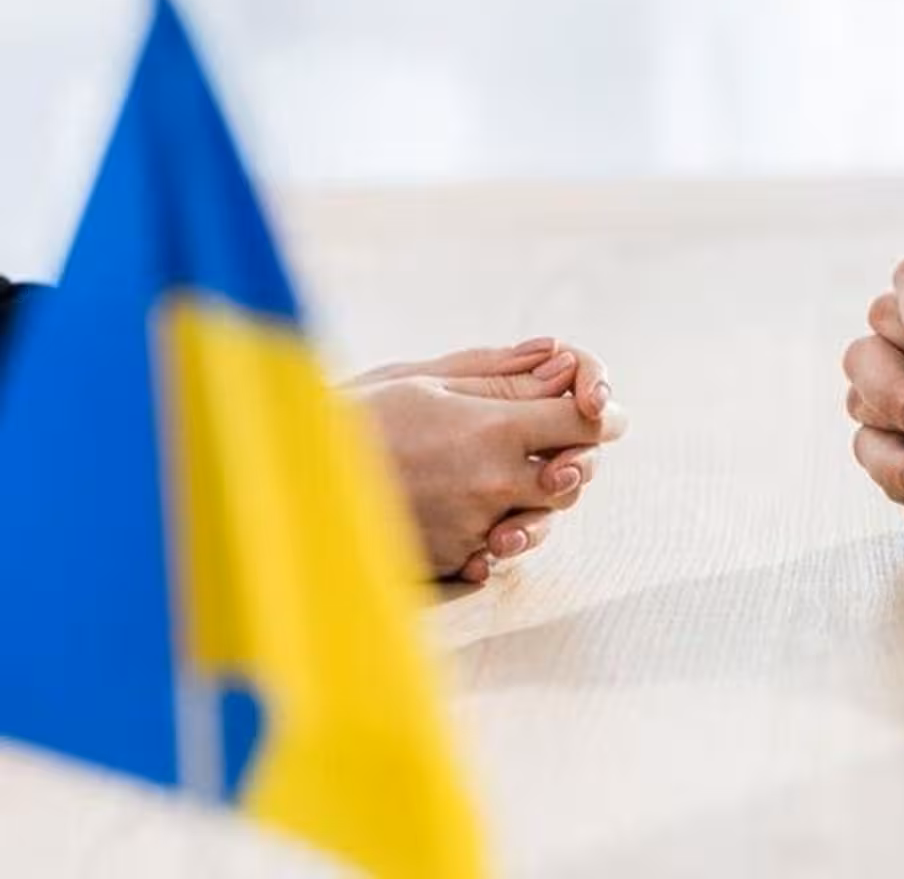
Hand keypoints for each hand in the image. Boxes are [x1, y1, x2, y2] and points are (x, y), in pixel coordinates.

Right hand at [349, 340, 625, 582]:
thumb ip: (500, 375)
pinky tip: (472, 511)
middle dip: (571, 456)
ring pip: (543, 518)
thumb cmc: (354, 418)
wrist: (289, 484)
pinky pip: (500, 549)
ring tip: (504, 474)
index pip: (583, 423)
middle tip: (547, 438)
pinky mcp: (453, 559)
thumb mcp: (423, 381)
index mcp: (493, 430)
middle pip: (574, 476)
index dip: (598, 412)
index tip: (595, 405)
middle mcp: (494, 485)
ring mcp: (475, 528)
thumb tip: (562, 361)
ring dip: (538, 497)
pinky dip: (496, 530)